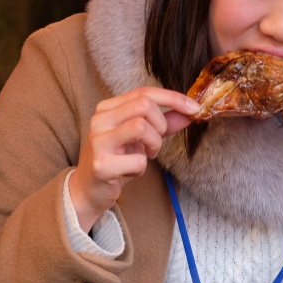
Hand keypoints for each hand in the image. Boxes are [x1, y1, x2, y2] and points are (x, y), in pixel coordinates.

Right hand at [68, 87, 199, 230]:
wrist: (88, 189)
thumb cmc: (116, 160)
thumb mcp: (140, 138)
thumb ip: (164, 122)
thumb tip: (190, 112)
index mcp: (108, 108)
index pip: (145, 92)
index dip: (173, 98)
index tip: (194, 108)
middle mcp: (100, 120)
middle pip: (144, 105)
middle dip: (160, 125)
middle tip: (155, 142)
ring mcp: (99, 141)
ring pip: (141, 127)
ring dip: (153, 144)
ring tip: (145, 155)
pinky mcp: (102, 165)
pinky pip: (138, 160)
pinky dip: (142, 168)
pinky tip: (131, 171)